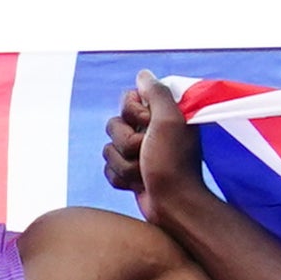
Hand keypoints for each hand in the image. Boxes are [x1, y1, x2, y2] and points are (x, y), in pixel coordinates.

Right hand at [102, 71, 199, 196]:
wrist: (172, 205)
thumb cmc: (173, 163)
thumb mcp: (169, 120)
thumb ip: (156, 93)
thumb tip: (143, 74)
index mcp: (161, 114)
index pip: (127, 101)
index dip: (133, 114)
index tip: (149, 125)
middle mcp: (149, 131)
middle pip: (113, 125)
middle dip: (126, 143)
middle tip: (147, 152)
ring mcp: (139, 153)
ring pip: (108, 149)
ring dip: (124, 164)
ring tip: (145, 173)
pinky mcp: (131, 172)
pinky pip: (108, 169)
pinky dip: (120, 178)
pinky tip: (138, 184)